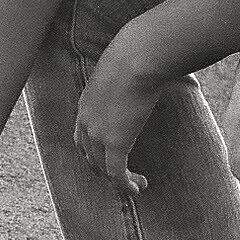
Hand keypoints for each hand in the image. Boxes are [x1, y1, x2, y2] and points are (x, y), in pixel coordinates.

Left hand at [73, 25, 164, 196]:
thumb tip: (157, 66)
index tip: (108, 156)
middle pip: (89, 156)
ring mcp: (98, 134)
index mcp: (86, 102)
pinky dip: (126, 185)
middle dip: (105, 169)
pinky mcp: (115, 142)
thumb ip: (133, 74)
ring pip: (103, 168)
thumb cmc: (141, 50)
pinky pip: (117, 173)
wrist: (140, 53)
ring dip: (119, 179)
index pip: (82, 135)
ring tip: (137, 184)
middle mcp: (86, 121)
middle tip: (124, 175)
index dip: (93, 150)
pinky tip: (138, 188)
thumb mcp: (128, 64)